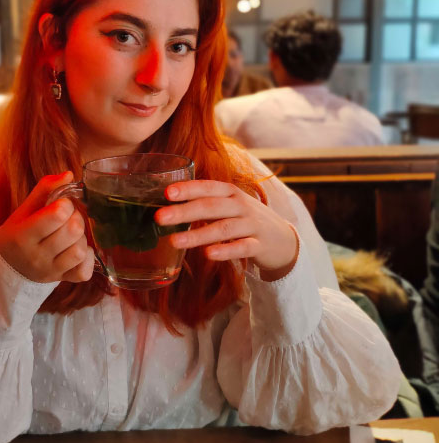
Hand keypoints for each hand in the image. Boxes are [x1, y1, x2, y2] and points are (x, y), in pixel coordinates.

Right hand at [0, 171, 93, 283]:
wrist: (8, 266)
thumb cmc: (18, 232)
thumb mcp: (24, 209)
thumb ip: (45, 188)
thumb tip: (69, 174)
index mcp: (22, 235)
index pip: (57, 215)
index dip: (65, 204)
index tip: (60, 205)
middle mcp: (35, 256)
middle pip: (73, 231)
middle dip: (76, 218)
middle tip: (67, 218)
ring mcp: (49, 271)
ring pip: (80, 251)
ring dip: (81, 238)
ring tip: (71, 234)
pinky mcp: (61, 280)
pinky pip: (84, 272)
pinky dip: (86, 258)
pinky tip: (76, 249)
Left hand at [155, 180, 298, 281]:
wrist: (283, 239)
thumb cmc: (246, 219)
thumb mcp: (230, 205)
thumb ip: (206, 203)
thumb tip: (169, 205)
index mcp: (230, 193)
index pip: (207, 187)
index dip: (188, 189)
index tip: (166, 193)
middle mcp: (241, 206)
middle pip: (211, 207)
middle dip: (184, 212)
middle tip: (159, 218)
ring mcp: (252, 225)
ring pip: (223, 228)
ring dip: (198, 235)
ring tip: (175, 241)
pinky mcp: (260, 245)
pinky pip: (242, 247)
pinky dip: (226, 250)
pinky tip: (208, 254)